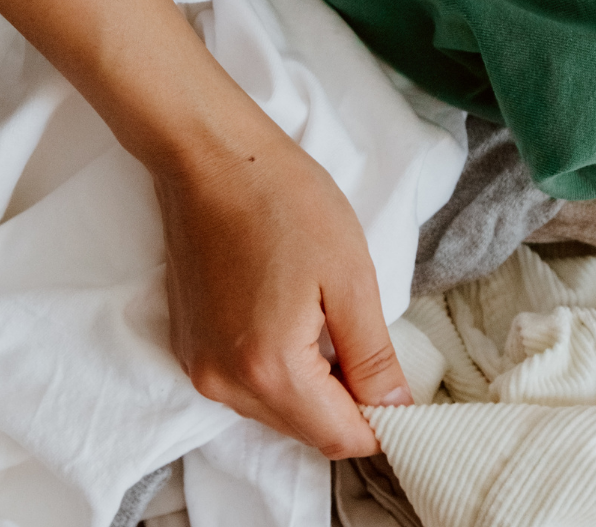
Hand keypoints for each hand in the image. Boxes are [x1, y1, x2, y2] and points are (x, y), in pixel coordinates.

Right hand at [155, 126, 411, 459]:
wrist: (210, 157)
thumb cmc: (285, 202)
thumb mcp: (350, 278)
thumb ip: (373, 357)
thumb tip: (396, 410)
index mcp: (268, 371)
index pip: (339, 438)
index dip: (382, 425)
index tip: (408, 396)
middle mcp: (223, 383)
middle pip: (305, 431)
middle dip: (348, 407)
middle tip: (376, 355)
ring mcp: (199, 366)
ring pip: (275, 412)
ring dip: (313, 390)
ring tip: (332, 329)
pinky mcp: (188, 347)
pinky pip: (245, 386)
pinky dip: (279, 373)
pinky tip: (294, 323)